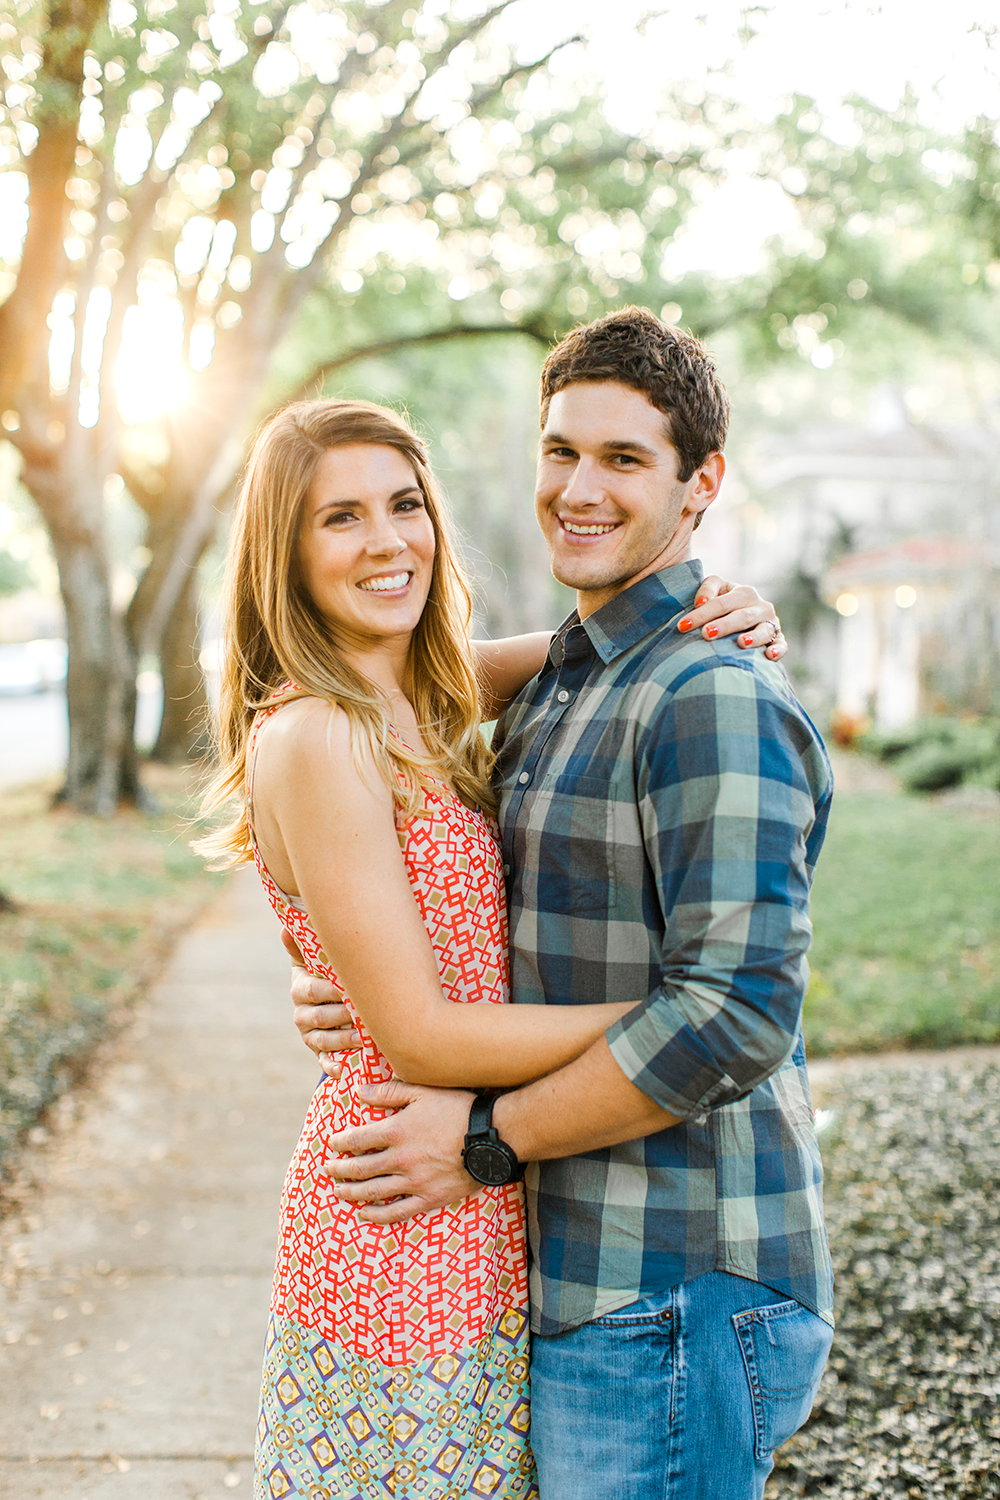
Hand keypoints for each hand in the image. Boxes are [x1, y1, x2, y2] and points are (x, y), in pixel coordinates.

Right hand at [283, 927, 359, 1079]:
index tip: (348, 989)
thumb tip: (285, 928)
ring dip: (343, 1040)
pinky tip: (343, 1071)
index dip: (329, 991)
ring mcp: (310, 1035)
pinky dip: (332, 1067)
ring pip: (324, 1040)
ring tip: (363, 1038)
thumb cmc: (325, 973)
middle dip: (341, 1016)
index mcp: (300, 990)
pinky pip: (323, 1062)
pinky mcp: (320, 1052)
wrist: (327, 998)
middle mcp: (302, 1014)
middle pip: (319, 1017)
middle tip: (363, 1014)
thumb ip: (302, 945)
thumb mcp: (312, 958)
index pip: (312, 991)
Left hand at [322, 1080, 478, 1224]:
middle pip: (360, 1168)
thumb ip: (390, 1092)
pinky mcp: (429, 1198)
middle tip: (327, 1170)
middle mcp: (400, 1159)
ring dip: (352, 1193)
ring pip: (373, 1191)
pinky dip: (378, 1215)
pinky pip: (397, 1211)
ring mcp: (414, 1181)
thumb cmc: (458, 1109)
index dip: (340, 1143)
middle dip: (340, 1170)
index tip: (332, 1144)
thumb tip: (360, 1092)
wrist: (491, 1137)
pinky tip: (366, 1214)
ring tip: (338, 1192)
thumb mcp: (423, 1091)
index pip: (357, 1139)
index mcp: (396, 1131)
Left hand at [677, 575, 786, 660]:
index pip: (721, 603)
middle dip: (724, 625)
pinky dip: (777, 650)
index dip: (701, 614)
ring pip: (763, 631)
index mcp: (744, 593)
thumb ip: (706, 590)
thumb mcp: (716, 589)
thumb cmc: (724, 602)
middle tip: (706, 634)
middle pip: (741, 617)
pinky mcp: (778, 638)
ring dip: (753, 637)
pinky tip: (769, 656)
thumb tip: (700, 603)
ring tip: (740, 642)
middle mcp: (760, 606)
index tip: (682, 626)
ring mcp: (770, 623)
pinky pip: (781, 644)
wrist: (744, 612)